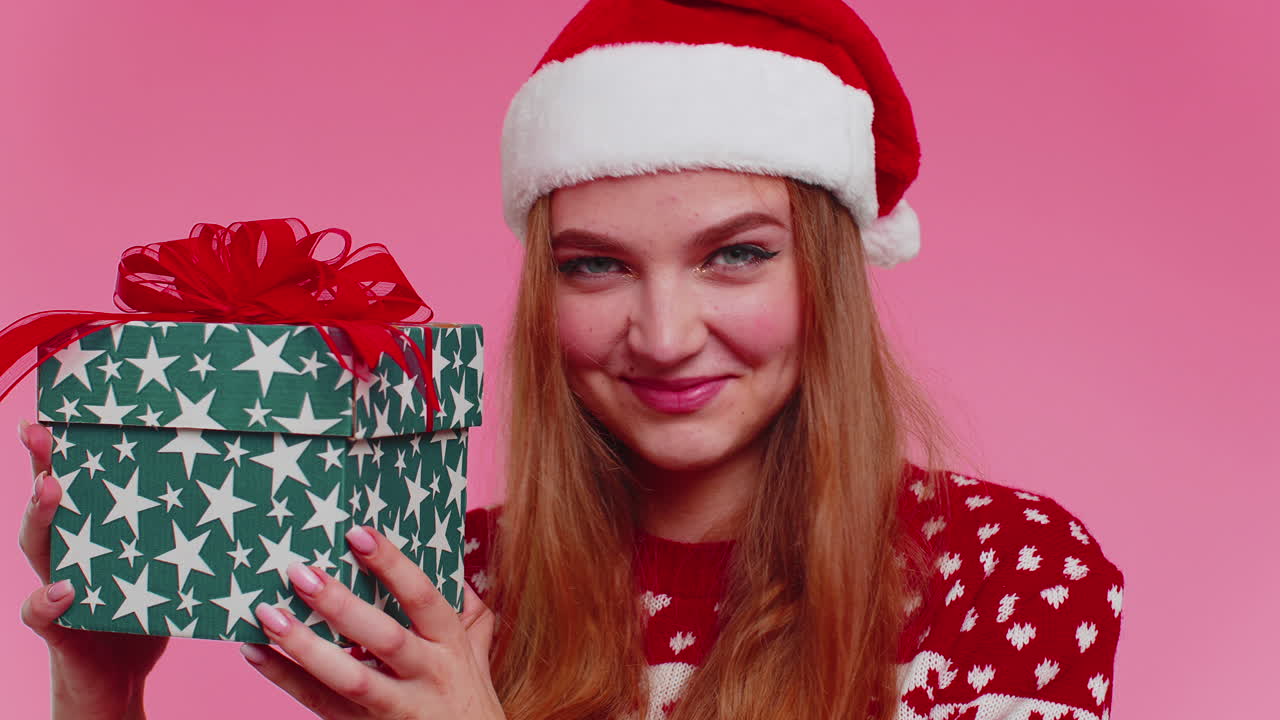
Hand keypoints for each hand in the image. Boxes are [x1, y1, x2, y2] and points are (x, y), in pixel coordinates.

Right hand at [17, 420, 167, 719]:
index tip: (53, 410)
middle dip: (42, 463)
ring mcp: (59, 584)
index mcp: (94, 528)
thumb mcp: (171, 557)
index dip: (59, 446)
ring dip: (41, 516)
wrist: (121, 674)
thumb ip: (189, 524)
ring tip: (52, 490)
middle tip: (42, 433)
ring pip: (38, 546)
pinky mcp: (60, 626)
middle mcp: (67, 549)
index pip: (73, 478)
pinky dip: (48, 600)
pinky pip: (42, 612)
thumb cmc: (150, 604)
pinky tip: (64, 588)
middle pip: (47, 500)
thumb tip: (249, 478)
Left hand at [241, 525, 503, 719]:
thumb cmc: (470, 699)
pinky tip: (254, 652)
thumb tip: (450, 564)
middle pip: (383, 637)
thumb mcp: (479, 652)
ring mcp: (395, 707)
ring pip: (348, 678)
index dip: (392, 564)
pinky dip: (283, 677)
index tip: (357, 533)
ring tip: (268, 614)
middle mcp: (426, 674)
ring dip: (304, 646)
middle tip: (301, 573)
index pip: (422, 597)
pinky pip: (318, 703)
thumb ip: (468, 611)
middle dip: (340, 605)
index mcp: (451, 644)